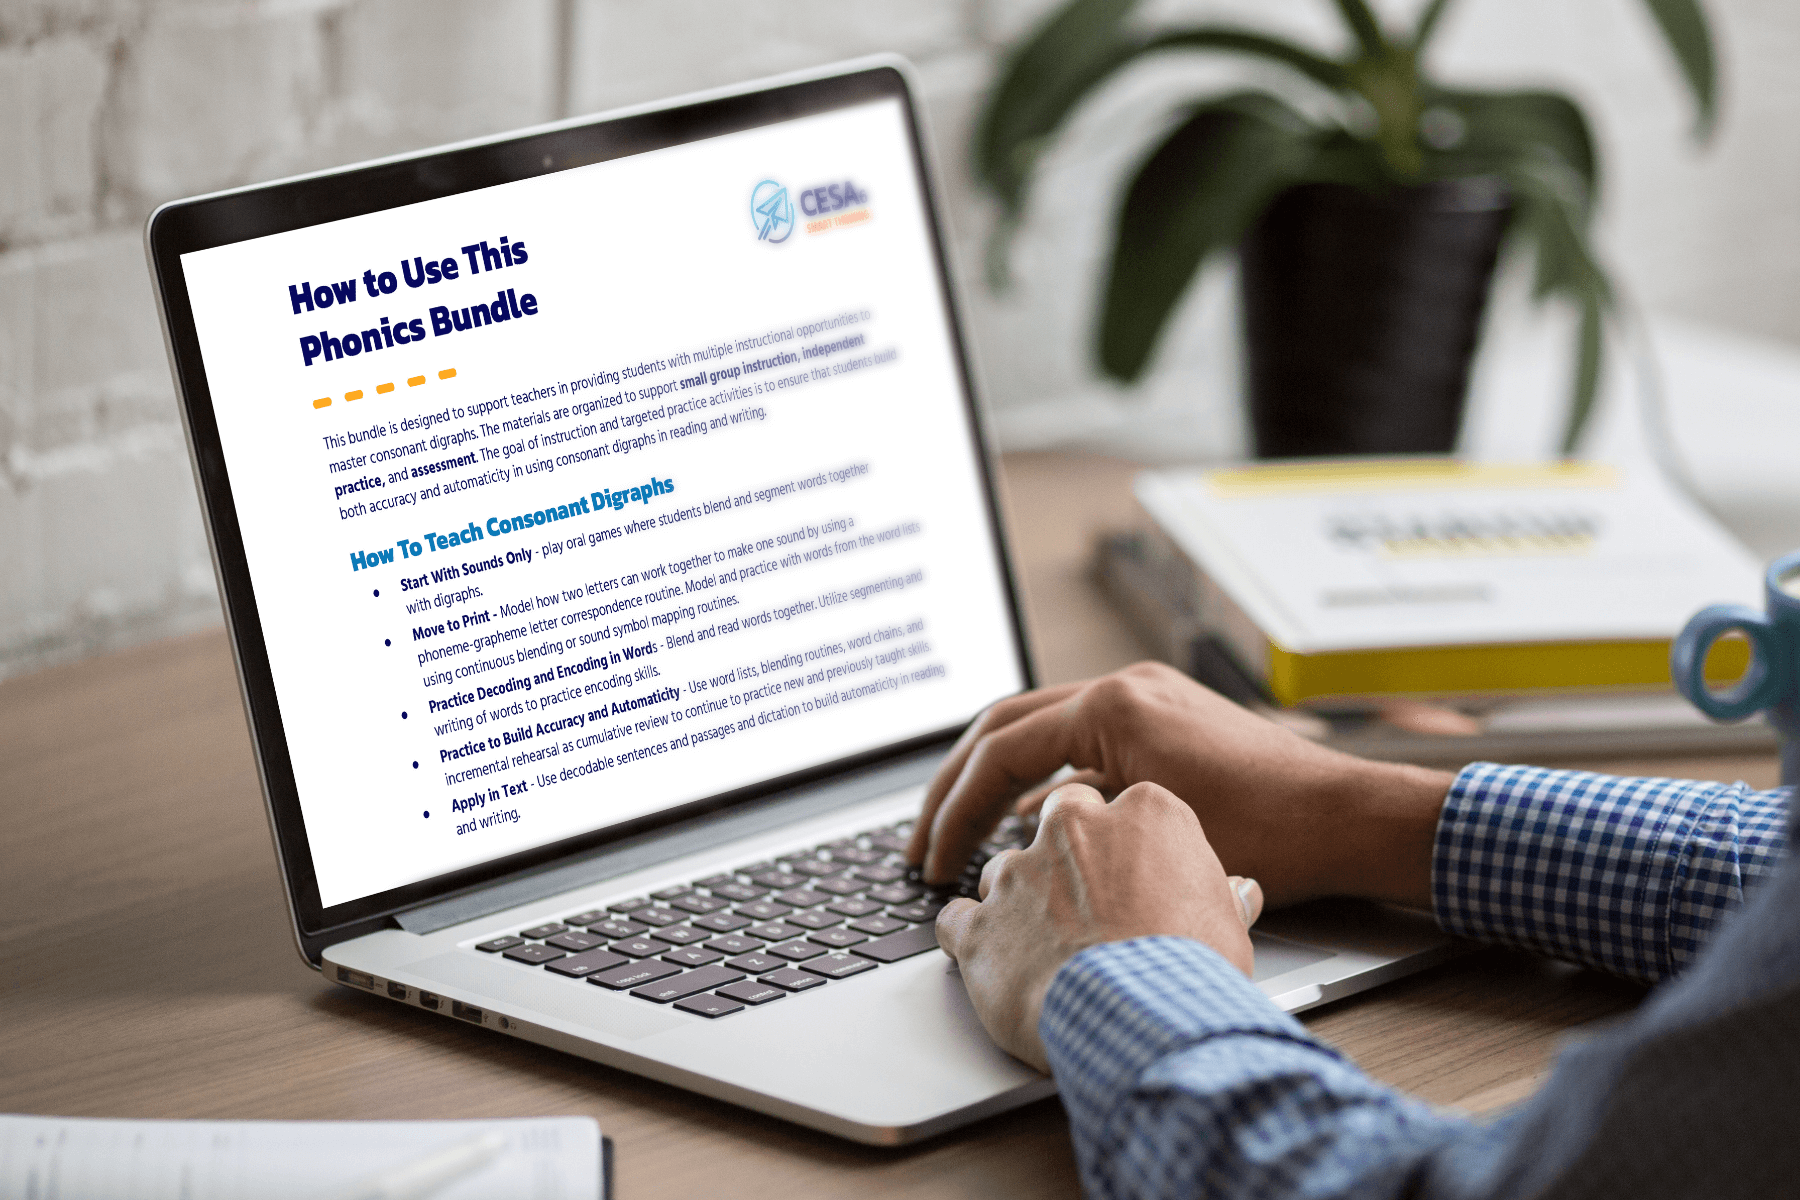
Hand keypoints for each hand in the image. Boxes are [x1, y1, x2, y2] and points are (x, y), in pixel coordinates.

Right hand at [909, 662, 1453, 906]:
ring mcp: (1146, 697)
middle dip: (955, 787)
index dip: (955, 811)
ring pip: (1038, 729)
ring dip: (994, 780)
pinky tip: (1029, 827)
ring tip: (961, 836)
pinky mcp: (1164, 718)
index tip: (932, 861)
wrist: (1349, 817)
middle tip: (922, 843)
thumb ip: (1071, 821)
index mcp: (1113, 705)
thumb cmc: (1270, 833)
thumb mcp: (1150, 831)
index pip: (1000, 751)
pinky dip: (1043, 780)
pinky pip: (1079, 741)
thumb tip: (1014, 838)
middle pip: (1003, 727)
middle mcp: (1125, 686)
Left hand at [935, 781, 1263, 1070]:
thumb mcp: (1228, 926)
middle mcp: (1073, 828)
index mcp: (1143, 814)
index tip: (1134, 877)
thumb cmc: (1191, 970)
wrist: (1141, 1018)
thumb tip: (1240, 893)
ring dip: (1018, 903)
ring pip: (1004, 871)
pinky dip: (968, 938)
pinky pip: (957, 920)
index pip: (1125, 810)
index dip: (1127, 849)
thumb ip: (1221, 896)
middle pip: (1057, 822)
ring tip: (1045, 949)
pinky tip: (991, 962)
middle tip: (1086, 903)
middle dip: (1065, 856)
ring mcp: (1019, 873)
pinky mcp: (979, 924)